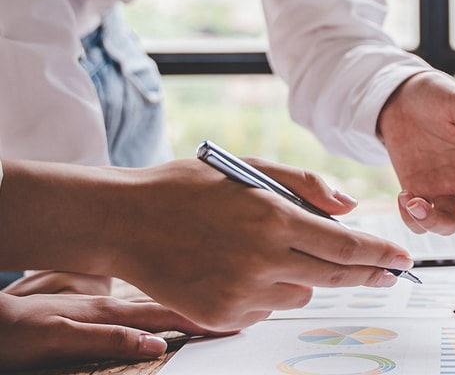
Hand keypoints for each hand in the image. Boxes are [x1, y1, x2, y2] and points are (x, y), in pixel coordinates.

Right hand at [0, 157, 415, 330]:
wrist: (122, 222)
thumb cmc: (186, 188)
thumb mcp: (249, 168)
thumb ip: (306, 185)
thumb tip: (350, 208)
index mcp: (273, 220)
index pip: (346, 247)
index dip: (380, 254)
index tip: (403, 259)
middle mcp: (262, 261)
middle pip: (336, 278)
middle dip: (368, 276)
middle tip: (389, 274)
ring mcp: (241, 294)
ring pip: (300, 295)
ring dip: (304, 278)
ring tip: (271, 252)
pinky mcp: (221, 317)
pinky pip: (267, 309)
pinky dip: (268, 292)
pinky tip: (241, 269)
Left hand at [0, 292, 223, 369]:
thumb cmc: (14, 332)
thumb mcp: (58, 338)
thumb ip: (107, 338)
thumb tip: (155, 344)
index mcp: (107, 312)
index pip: (165, 316)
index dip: (200, 320)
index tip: (232, 322)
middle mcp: (109, 306)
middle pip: (167, 307)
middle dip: (204, 309)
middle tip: (238, 313)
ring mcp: (101, 307)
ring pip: (155, 306)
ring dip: (186, 308)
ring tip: (213, 308)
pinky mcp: (91, 313)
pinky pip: (139, 311)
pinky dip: (162, 312)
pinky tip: (165, 314)